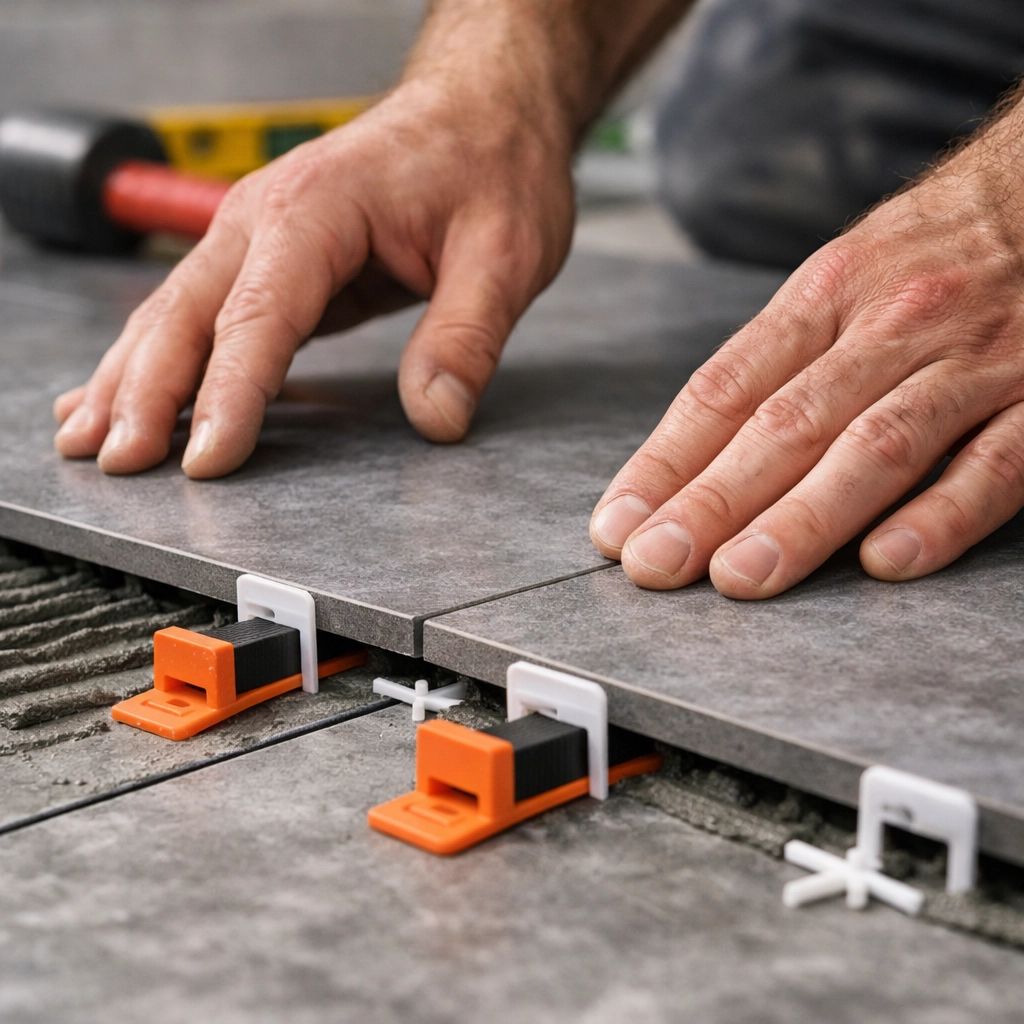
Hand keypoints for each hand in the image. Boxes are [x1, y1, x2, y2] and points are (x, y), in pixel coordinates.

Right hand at [53, 78, 574, 476]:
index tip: (210, 458)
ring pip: (174, 313)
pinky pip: (199, 315)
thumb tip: (437, 415)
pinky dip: (156, 358)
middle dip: (145, 392)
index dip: (229, 395)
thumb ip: (466, 336)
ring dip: (129, 378)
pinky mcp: (268, 259)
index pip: (258, 317)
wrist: (479, 112)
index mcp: (318, 208)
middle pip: (187, 314)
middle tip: (119, 462)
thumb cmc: (490, 163)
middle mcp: (267, 216)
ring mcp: (257, 235)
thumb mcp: (504, 252)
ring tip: (87, 440)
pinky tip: (122, 393)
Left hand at [590, 104, 1023, 596]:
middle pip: (785, 425)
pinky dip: (942, 513)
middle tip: (657, 562)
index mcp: (826, 294)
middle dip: (713, 502)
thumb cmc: (931, 249)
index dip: (665, 463)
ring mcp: (971, 361)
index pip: (725, 389)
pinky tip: (887, 561)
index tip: (619, 523)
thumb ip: (775, 359)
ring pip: (875, 446)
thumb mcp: (841, 275)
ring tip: (740, 575)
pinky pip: (995, 462)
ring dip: (802, 518)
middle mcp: (890, 325)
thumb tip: (688, 452)